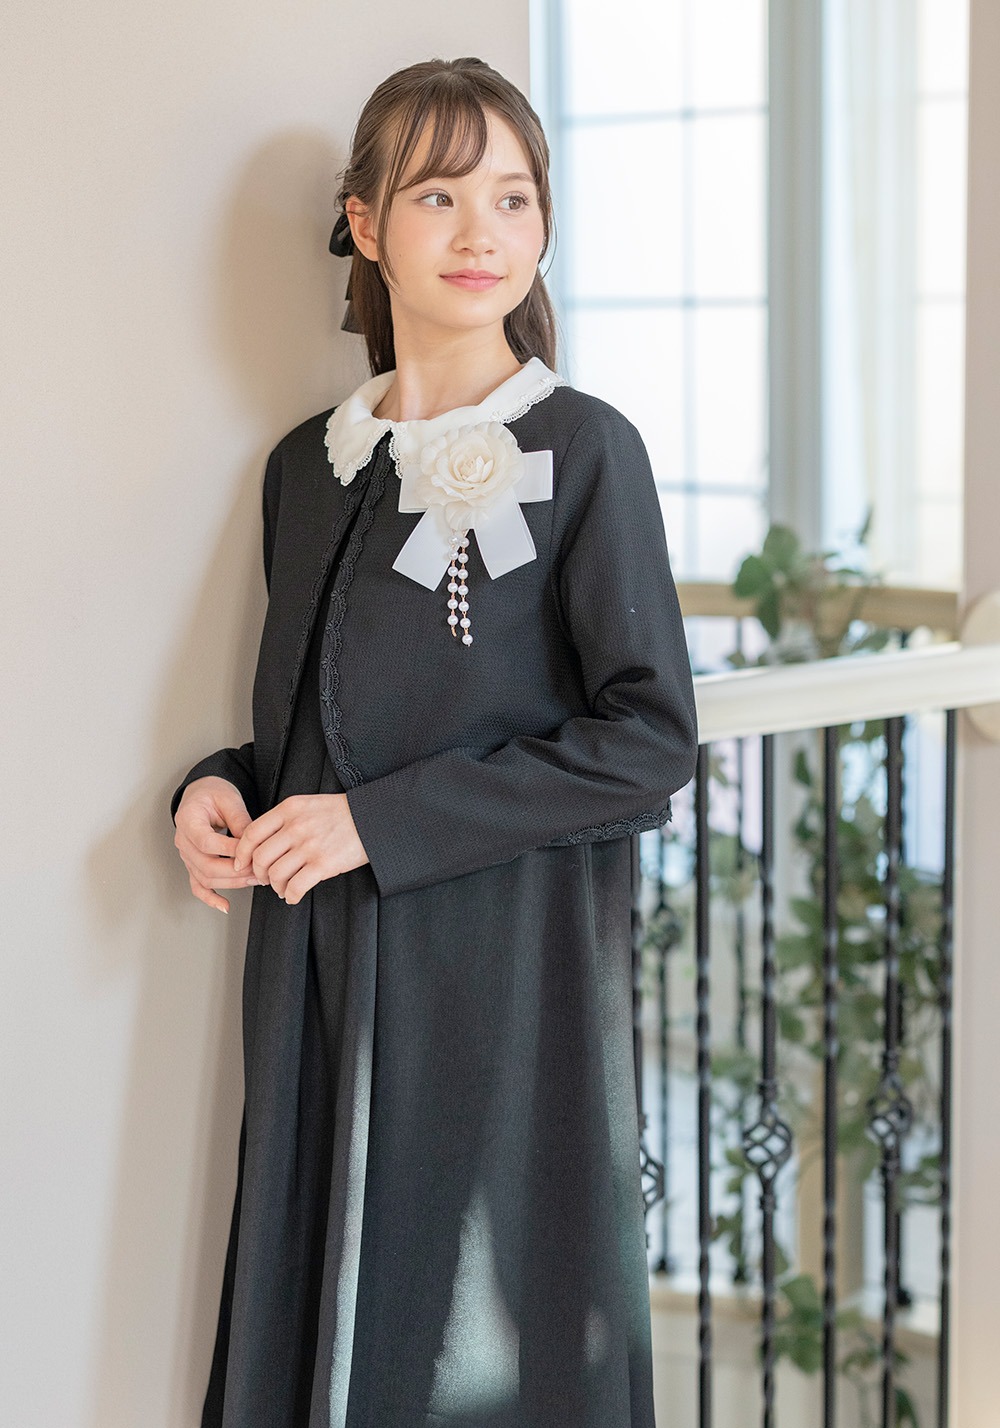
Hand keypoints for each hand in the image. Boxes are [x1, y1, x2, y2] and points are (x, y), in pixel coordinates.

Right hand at [174, 776, 260, 913]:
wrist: (202, 795)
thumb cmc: (214, 794)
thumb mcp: (229, 800)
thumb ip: (241, 821)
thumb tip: (253, 846)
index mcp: (188, 820)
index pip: (205, 842)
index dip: (228, 850)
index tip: (250, 852)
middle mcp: (183, 840)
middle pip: (205, 865)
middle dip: (235, 871)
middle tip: (259, 870)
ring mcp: (186, 855)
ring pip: (204, 877)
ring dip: (232, 883)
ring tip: (255, 880)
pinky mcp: (193, 864)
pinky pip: (198, 886)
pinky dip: (210, 898)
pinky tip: (225, 905)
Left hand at [233, 793, 369, 904]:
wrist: (374, 817)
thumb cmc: (341, 813)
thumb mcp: (309, 804)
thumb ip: (285, 819)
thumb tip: (261, 843)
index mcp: (290, 809)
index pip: (252, 833)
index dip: (242, 852)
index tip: (241, 863)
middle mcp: (296, 827)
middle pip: (260, 857)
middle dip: (258, 874)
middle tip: (265, 879)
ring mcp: (310, 846)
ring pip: (275, 875)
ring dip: (275, 887)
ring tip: (282, 888)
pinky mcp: (324, 864)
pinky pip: (296, 887)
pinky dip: (290, 896)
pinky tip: (294, 895)